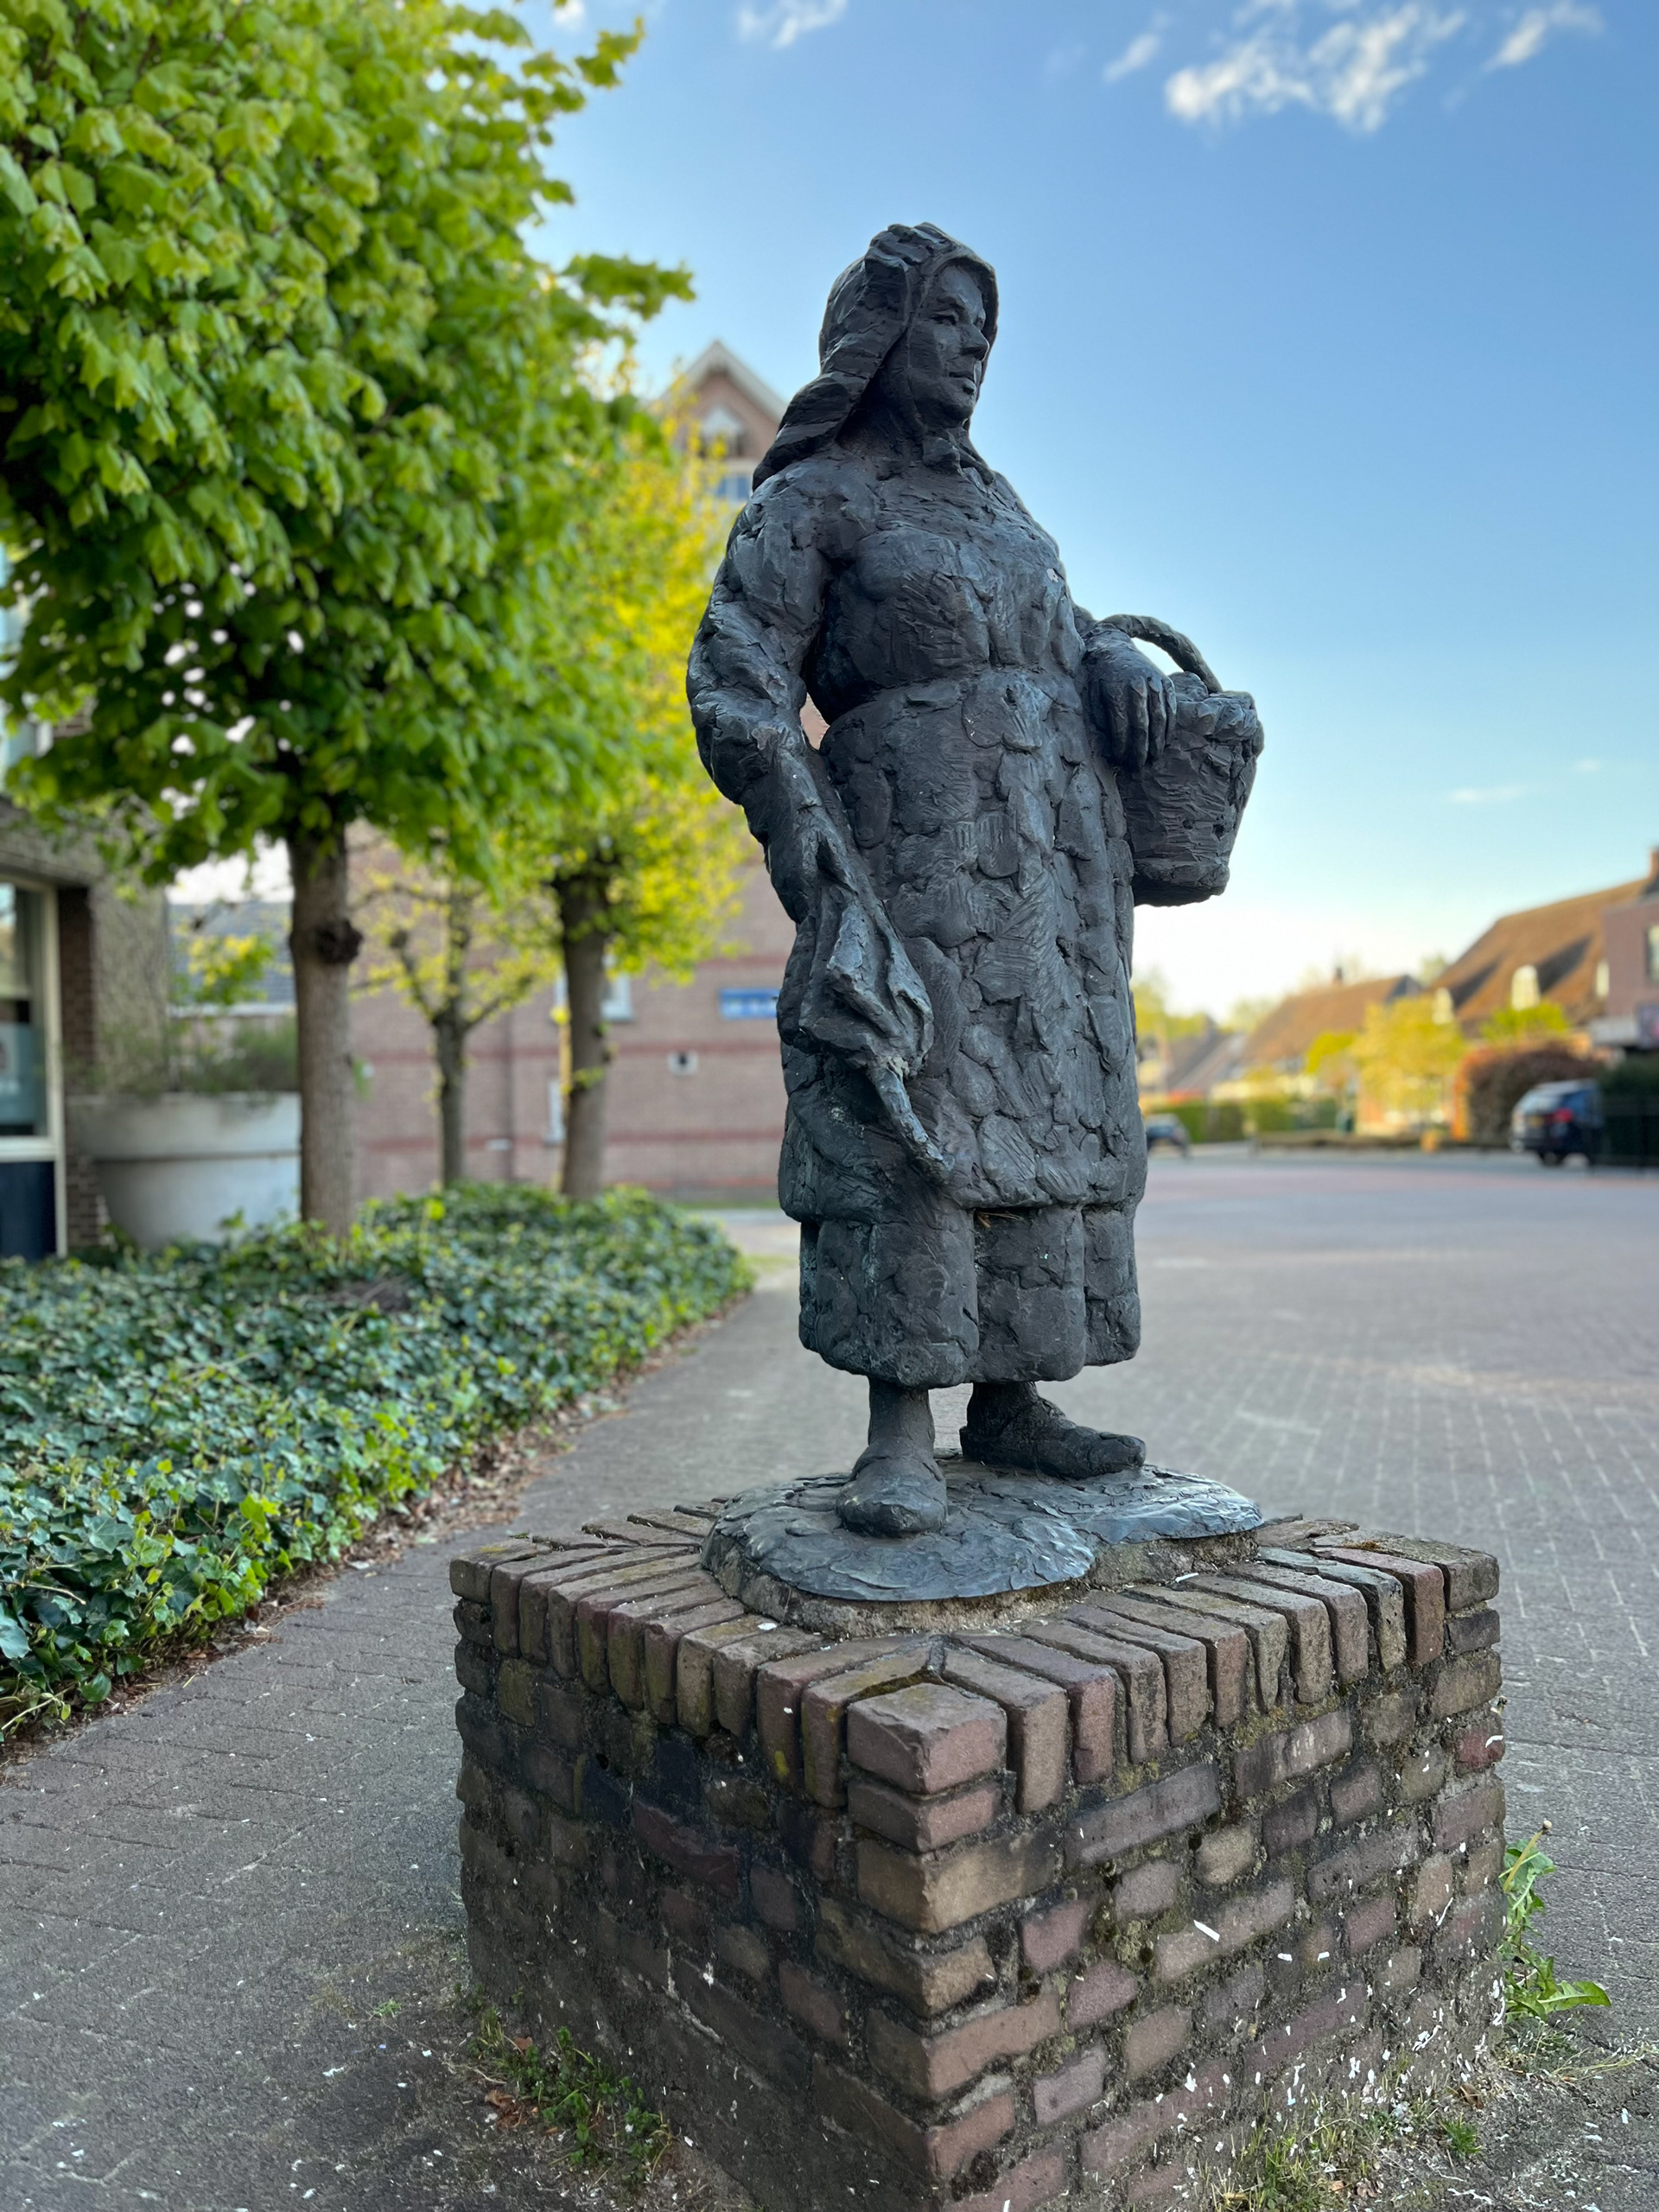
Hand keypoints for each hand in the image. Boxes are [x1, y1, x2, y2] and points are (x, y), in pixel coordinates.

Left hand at [1085, 636, 1178, 775]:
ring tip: (1153, 760)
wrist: (1114, 649)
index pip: (1121, 728)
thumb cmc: (1100, 678)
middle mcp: (1137, 687)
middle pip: (1142, 727)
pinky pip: (1170, 710)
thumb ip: (1103, 719)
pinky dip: (1169, 728)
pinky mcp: (1166, 683)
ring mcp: (1154, 684)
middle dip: (1140, 751)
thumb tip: (1112, 747)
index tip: (1120, 762)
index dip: (1121, 748)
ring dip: (1157, 744)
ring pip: (1159, 720)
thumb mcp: (1093, 696)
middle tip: (1138, 769)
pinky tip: (1165, 743)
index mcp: (1116, 691)